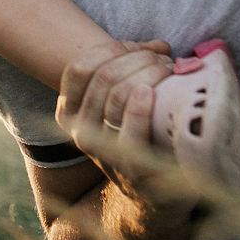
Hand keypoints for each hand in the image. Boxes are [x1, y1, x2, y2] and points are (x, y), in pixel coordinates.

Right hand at [54, 40, 188, 210]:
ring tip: (170, 71)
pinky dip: (141, 105)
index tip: (140, 48)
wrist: (153, 194)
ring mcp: (102, 152)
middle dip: (137, 58)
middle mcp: (78, 132)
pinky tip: (151, 93)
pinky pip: (130, 128)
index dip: (111, 49)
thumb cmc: (140, 136)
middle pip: (103, 76)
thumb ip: (131, 70)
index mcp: (69, 111)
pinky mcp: (129, 170)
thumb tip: (158, 45)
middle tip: (164, 59)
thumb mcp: (121, 103)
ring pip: (117, 94)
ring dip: (148, 73)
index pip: (80, 67)